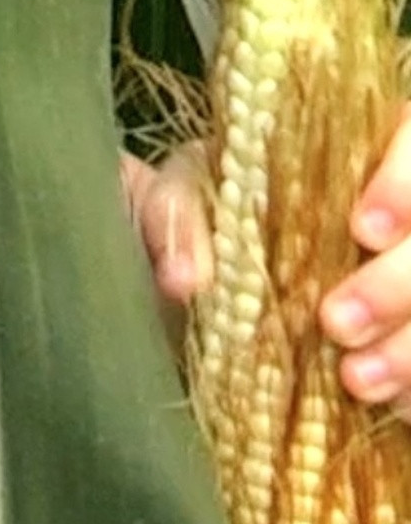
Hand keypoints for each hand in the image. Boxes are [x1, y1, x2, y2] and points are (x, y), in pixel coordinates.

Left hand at [126, 111, 410, 405]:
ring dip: (410, 346)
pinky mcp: (402, 335)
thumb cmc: (188, 224)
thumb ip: (173, 219)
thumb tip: (186, 279)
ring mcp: (404, 279)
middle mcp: (395, 220)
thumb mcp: (169, 201)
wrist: (172, 286)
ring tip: (354, 379)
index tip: (362, 229)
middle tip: (336, 321)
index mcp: (350, 156)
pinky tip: (388, 402)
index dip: (405, 183)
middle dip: (399, 283)